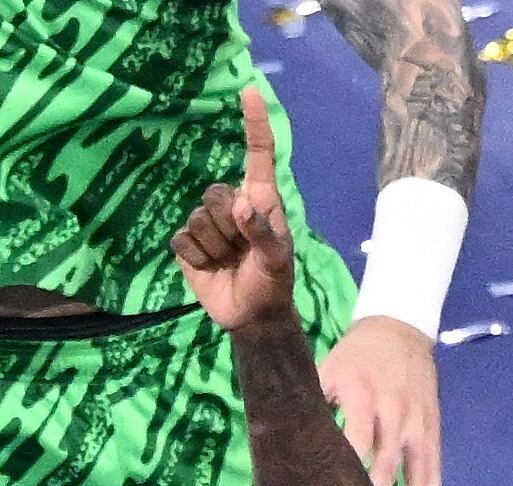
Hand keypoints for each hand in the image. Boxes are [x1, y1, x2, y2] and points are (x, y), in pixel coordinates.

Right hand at [170, 87, 298, 335]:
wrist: (251, 315)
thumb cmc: (273, 282)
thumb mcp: (277, 260)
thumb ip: (262, 232)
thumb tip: (241, 204)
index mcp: (260, 200)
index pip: (257, 155)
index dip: (254, 124)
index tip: (250, 91)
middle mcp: (232, 205)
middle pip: (213, 194)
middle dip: (228, 227)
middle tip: (243, 251)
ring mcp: (207, 222)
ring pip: (197, 219)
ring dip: (215, 247)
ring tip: (230, 261)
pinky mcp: (187, 242)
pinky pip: (182, 239)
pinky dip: (197, 258)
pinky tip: (211, 268)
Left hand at [317, 314, 441, 485]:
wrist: (400, 331)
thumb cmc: (354, 356)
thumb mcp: (327, 367)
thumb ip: (310, 400)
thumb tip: (275, 434)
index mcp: (364, 394)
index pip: (358, 435)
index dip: (352, 465)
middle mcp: (394, 411)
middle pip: (389, 459)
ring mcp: (417, 423)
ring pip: (417, 470)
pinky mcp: (432, 430)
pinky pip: (434, 466)